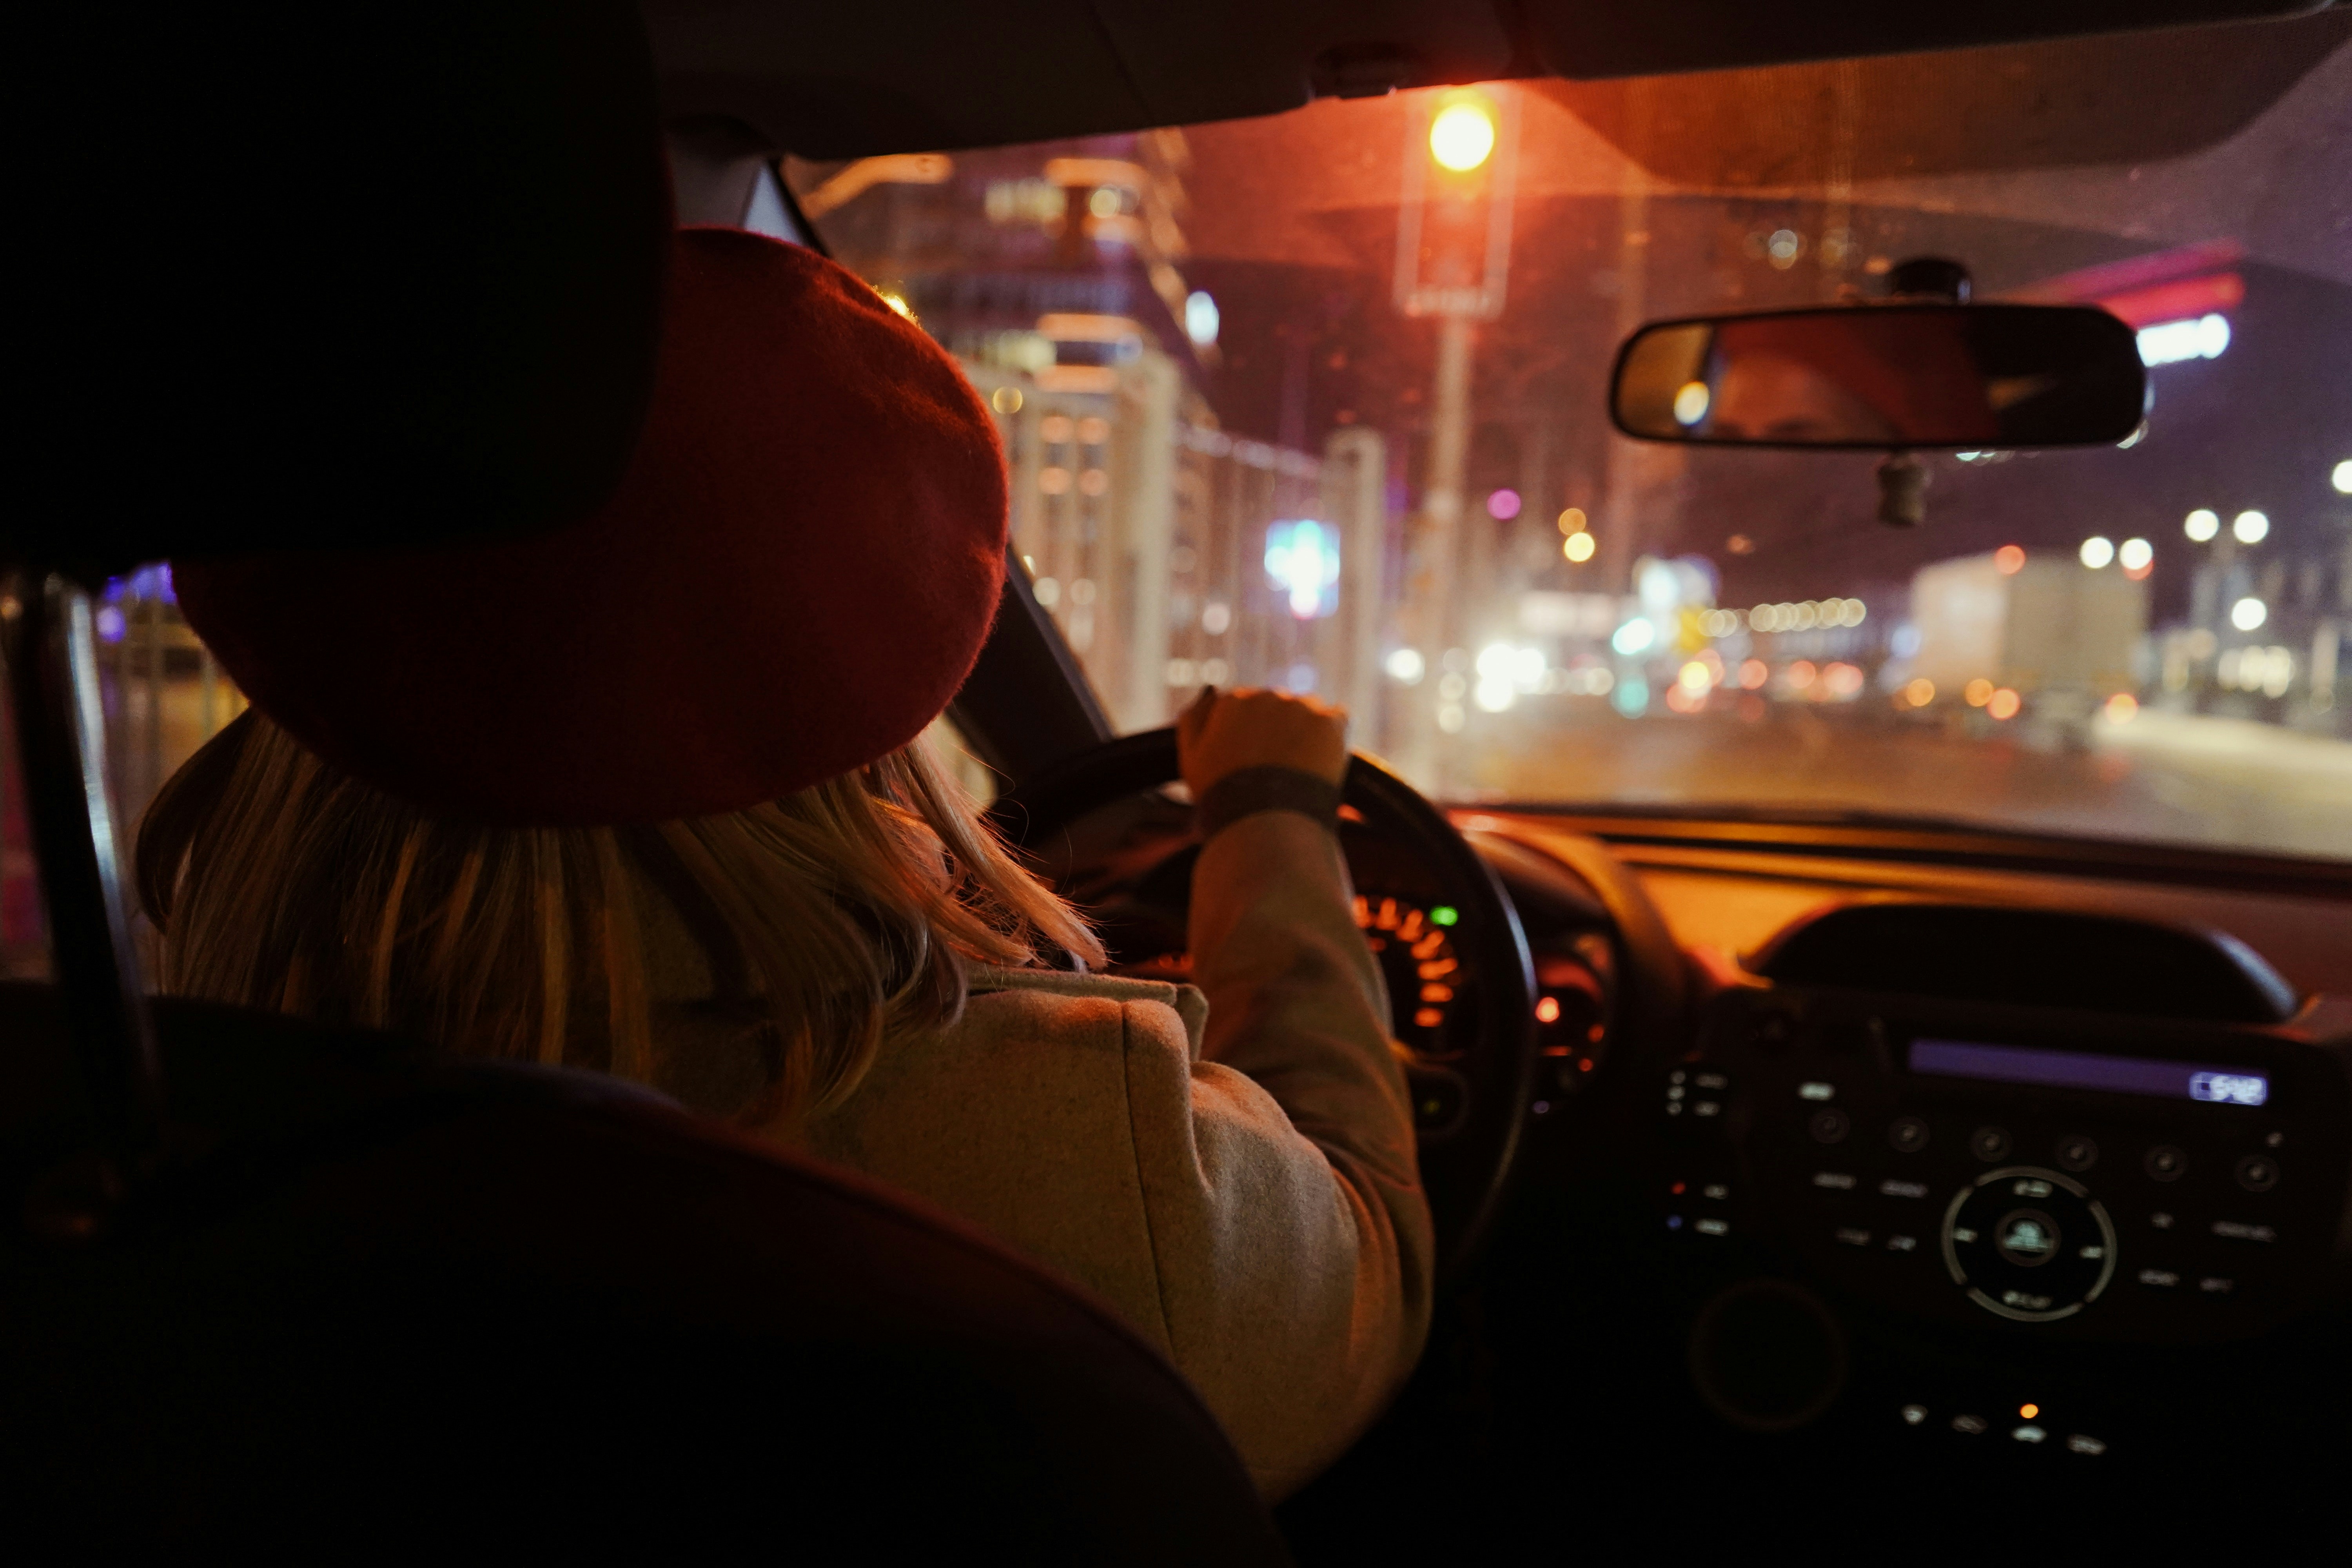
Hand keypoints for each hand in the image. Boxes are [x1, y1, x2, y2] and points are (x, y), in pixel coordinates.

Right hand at [1177, 686, 1348, 797]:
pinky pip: (1338, 719)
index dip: (1251, 737)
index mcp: (1232, 701)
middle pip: (1278, 708)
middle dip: (1279, 731)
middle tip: (1278, 770)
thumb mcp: (1191, 761)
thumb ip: (1193, 722)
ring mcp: (1301, 707)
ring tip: (1300, 770)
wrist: (1266, 823)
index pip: (1246, 709)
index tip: (1252, 763)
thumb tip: (1209, 694)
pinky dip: (1333, 737)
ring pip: (1308, 712)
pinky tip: (1322, 762)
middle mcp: (1267, 695)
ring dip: (1307, 731)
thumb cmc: (1224, 797)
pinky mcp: (1330, 722)